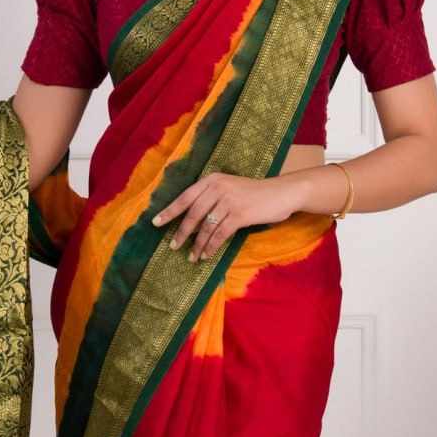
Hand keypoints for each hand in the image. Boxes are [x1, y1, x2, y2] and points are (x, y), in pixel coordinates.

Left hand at [150, 171, 306, 260]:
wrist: (281, 192)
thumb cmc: (254, 194)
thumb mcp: (229, 189)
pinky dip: (211, 247)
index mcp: (211, 180)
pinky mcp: (239, 215)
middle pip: (192, 214)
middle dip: (181, 232)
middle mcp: (217, 188)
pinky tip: (206, 255)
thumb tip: (191, 221)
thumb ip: (211, 199)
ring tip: (191, 256)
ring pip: (205, 227)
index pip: (185, 197)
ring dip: (197, 244)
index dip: (169, 211)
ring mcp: (228, 201)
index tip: (156, 223)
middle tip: (173, 246)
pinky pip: (219, 234)